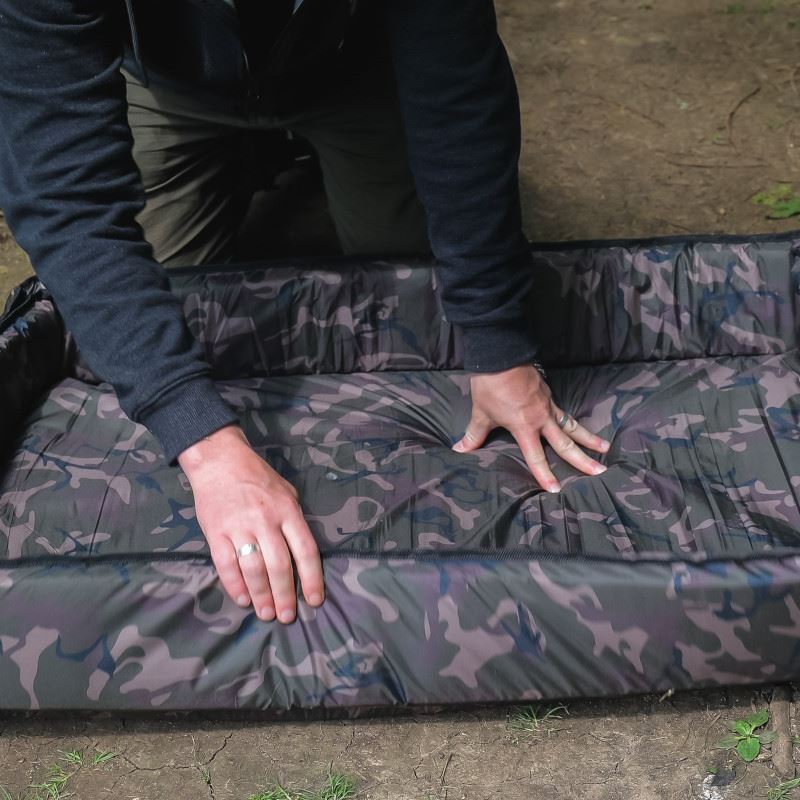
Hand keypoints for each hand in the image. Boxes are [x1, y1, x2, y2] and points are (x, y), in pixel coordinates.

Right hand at [178, 425, 323, 622]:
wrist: (220, 460)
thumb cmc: (257, 477)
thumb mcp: (287, 492)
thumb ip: (295, 520)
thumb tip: (302, 554)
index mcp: (288, 511)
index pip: (305, 550)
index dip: (312, 578)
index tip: (315, 600)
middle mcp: (266, 520)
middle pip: (279, 565)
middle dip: (285, 595)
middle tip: (287, 616)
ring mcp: (239, 527)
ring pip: (254, 569)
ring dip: (261, 595)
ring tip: (266, 613)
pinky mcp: (216, 532)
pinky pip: (227, 564)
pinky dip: (235, 585)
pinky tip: (243, 599)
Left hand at [452, 364, 609, 491]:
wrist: (501, 354)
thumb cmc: (490, 385)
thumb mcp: (481, 413)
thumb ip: (474, 434)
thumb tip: (459, 450)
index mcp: (525, 427)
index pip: (536, 457)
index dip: (545, 475)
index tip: (556, 490)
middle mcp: (542, 418)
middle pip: (566, 443)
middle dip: (583, 459)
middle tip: (601, 471)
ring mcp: (548, 404)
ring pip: (572, 425)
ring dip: (588, 438)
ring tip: (605, 447)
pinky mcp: (548, 393)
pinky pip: (563, 412)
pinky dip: (572, 421)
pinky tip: (577, 425)